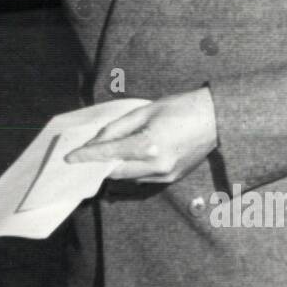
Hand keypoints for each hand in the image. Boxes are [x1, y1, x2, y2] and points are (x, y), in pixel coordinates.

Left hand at [65, 89, 217, 182]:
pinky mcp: (172, 179)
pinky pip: (143, 178)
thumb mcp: (144, 111)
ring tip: (106, 154)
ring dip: (116, 167)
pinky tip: (129, 157)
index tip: (70, 158)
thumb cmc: (180, 108)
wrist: (216, 119)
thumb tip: (97, 141)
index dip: (87, 156)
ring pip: (129, 177)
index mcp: (149, 146)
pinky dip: (132, 169)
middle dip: (99, 164)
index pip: (109, 154)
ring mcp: (165, 175)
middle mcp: (156, 166)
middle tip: (85, 157)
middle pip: (116, 172)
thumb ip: (118, 128)